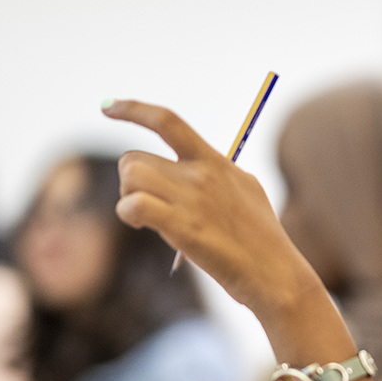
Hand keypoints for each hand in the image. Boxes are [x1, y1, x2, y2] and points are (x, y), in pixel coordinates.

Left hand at [100, 100, 321, 317]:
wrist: (275, 274)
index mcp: (216, 162)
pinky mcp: (183, 226)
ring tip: (145, 218)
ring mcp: (193, 199)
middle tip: (145, 204)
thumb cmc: (261, 240)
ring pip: (131, 176)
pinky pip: (133, 204)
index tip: (106, 106)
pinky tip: (141, 224)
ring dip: (127, 197)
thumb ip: (218, 175)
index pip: (168, 121)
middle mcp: (203, 173)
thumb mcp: (247, 192)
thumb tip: (186, 168)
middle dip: (130, 181)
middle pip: (135, 158)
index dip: (133, 109)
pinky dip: (128, 213)